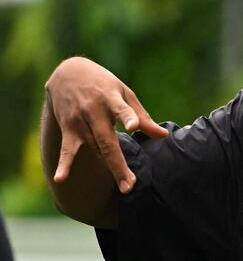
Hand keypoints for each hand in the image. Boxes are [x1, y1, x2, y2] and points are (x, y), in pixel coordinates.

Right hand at [45, 57, 167, 192]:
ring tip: (123, 188)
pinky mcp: (68, 128)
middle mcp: (94, 112)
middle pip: (107, 142)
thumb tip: (164, 136)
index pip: (121, 109)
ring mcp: (79, 121)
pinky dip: (63, 164)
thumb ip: (142, 117)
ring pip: (95, 149)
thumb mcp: (125, 94)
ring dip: (109, 169)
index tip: (133, 126)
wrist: (68, 72)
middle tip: (130, 185)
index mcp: (112, 100)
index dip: (128, 117)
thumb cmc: (104, 85)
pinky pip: (67, 149)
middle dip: (118, 165)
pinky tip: (60, 179)